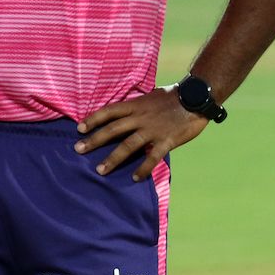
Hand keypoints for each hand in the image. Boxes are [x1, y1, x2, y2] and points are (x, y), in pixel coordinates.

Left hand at [74, 87, 210, 181]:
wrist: (196, 97)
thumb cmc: (172, 97)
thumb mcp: (148, 97)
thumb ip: (135, 107)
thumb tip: (121, 115)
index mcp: (135, 104)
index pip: (108, 111)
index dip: (93, 119)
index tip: (79, 129)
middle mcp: (140, 117)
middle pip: (112, 130)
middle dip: (94, 140)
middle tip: (78, 150)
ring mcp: (153, 130)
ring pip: (128, 145)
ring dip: (113, 159)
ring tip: (100, 171)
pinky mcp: (167, 140)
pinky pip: (152, 157)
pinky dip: (143, 168)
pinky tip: (134, 177)